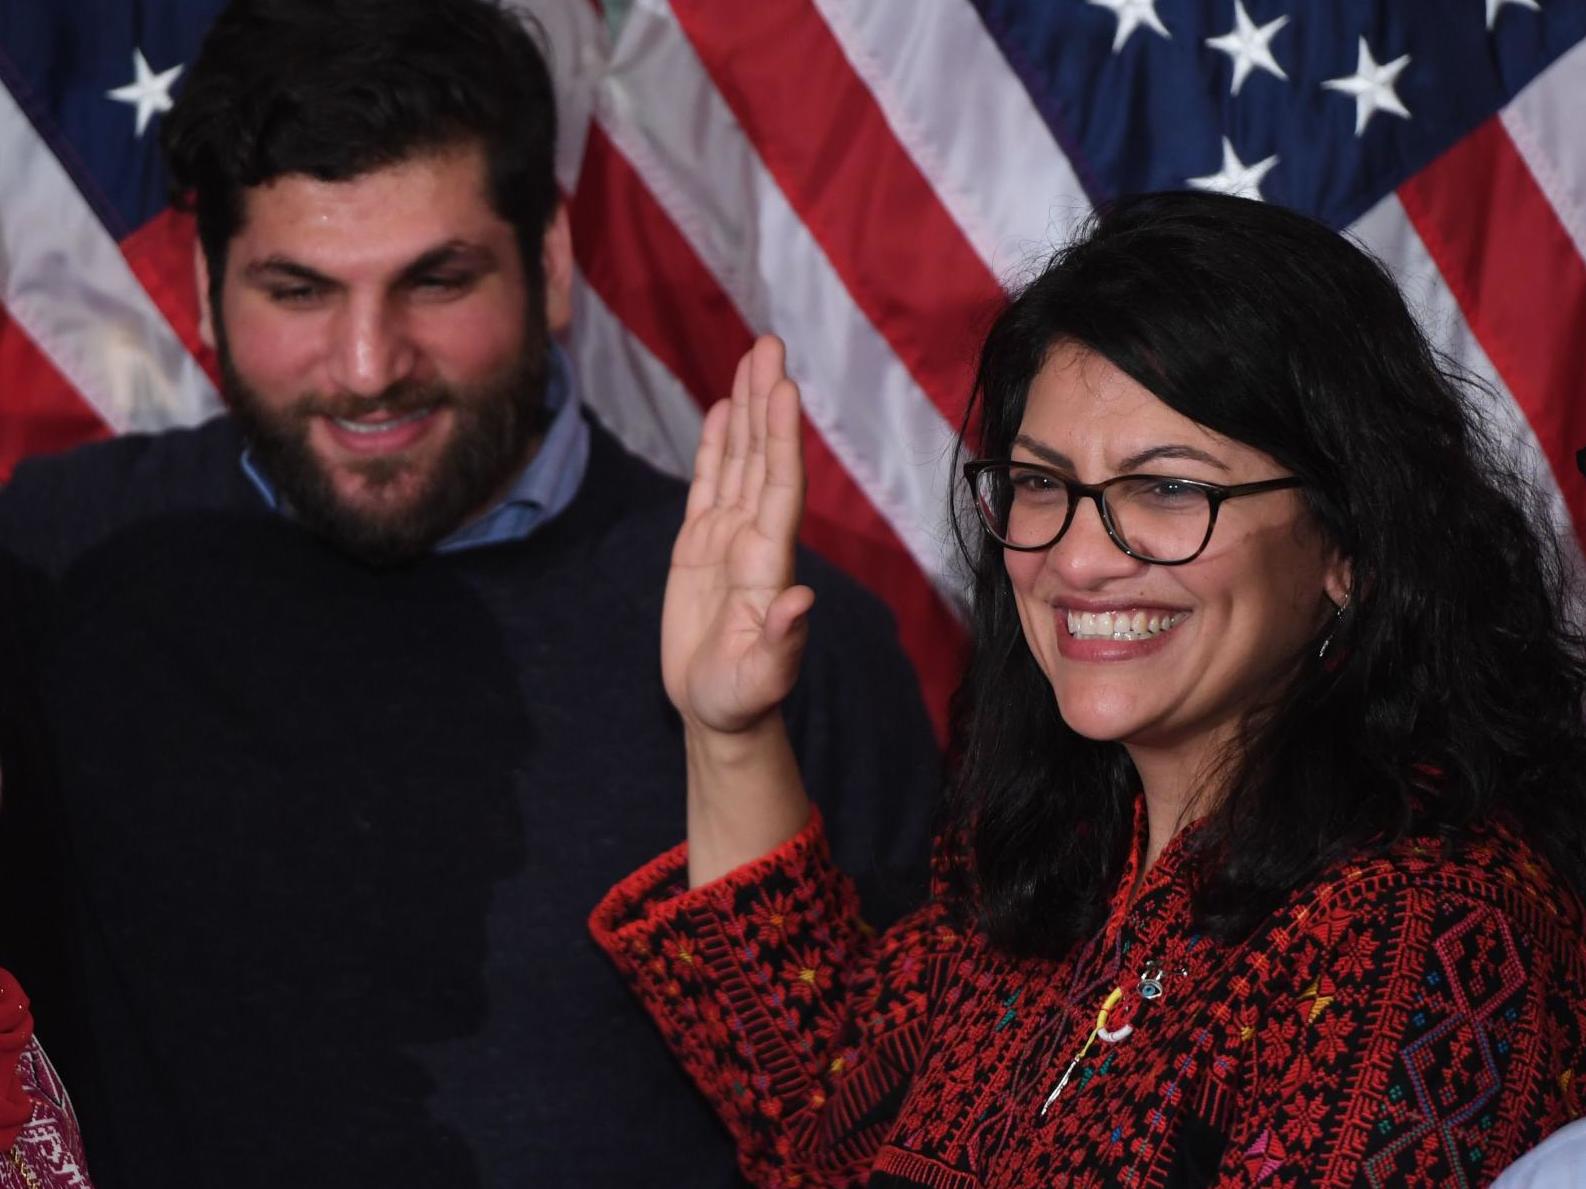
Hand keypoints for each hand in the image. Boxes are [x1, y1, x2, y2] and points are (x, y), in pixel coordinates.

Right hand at [662, 335, 813, 735]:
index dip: (780, 437)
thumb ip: (781, 641)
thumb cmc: (741, 700)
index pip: (779, 486)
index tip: (784, 388)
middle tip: (769, 344)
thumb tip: (800, 600)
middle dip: (765, 401)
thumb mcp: (760, 679)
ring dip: (744, 410)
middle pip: (760, 457)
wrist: (718, 712)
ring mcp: (727, 539)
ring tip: (751, 357)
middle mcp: (753, 538)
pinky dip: (713, 446)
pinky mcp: (698, 548)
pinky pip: (707, 485)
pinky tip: (719, 410)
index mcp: (768, 562)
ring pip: (736, 461)